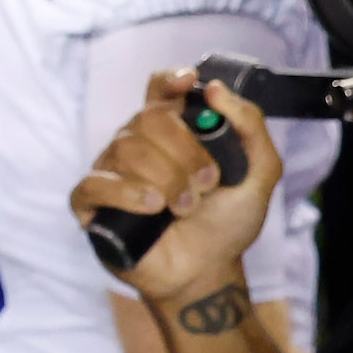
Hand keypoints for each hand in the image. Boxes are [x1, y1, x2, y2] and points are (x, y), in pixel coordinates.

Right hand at [70, 68, 283, 308]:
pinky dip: (125, 192)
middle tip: (206, 182)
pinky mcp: (92, 205)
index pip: (160, 90)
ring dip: (165, 177)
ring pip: (124, 149)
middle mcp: (138, 145)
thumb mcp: (260, 174)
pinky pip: (94, 184)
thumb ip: (251, 127)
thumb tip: (214, 90)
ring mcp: (112, 173)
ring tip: (186, 208)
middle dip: (183, 150)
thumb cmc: (227, 223)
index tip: (189, 83)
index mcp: (173, 131)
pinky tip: (152, 207)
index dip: (170, 80)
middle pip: (146, 119)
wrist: (208, 271)